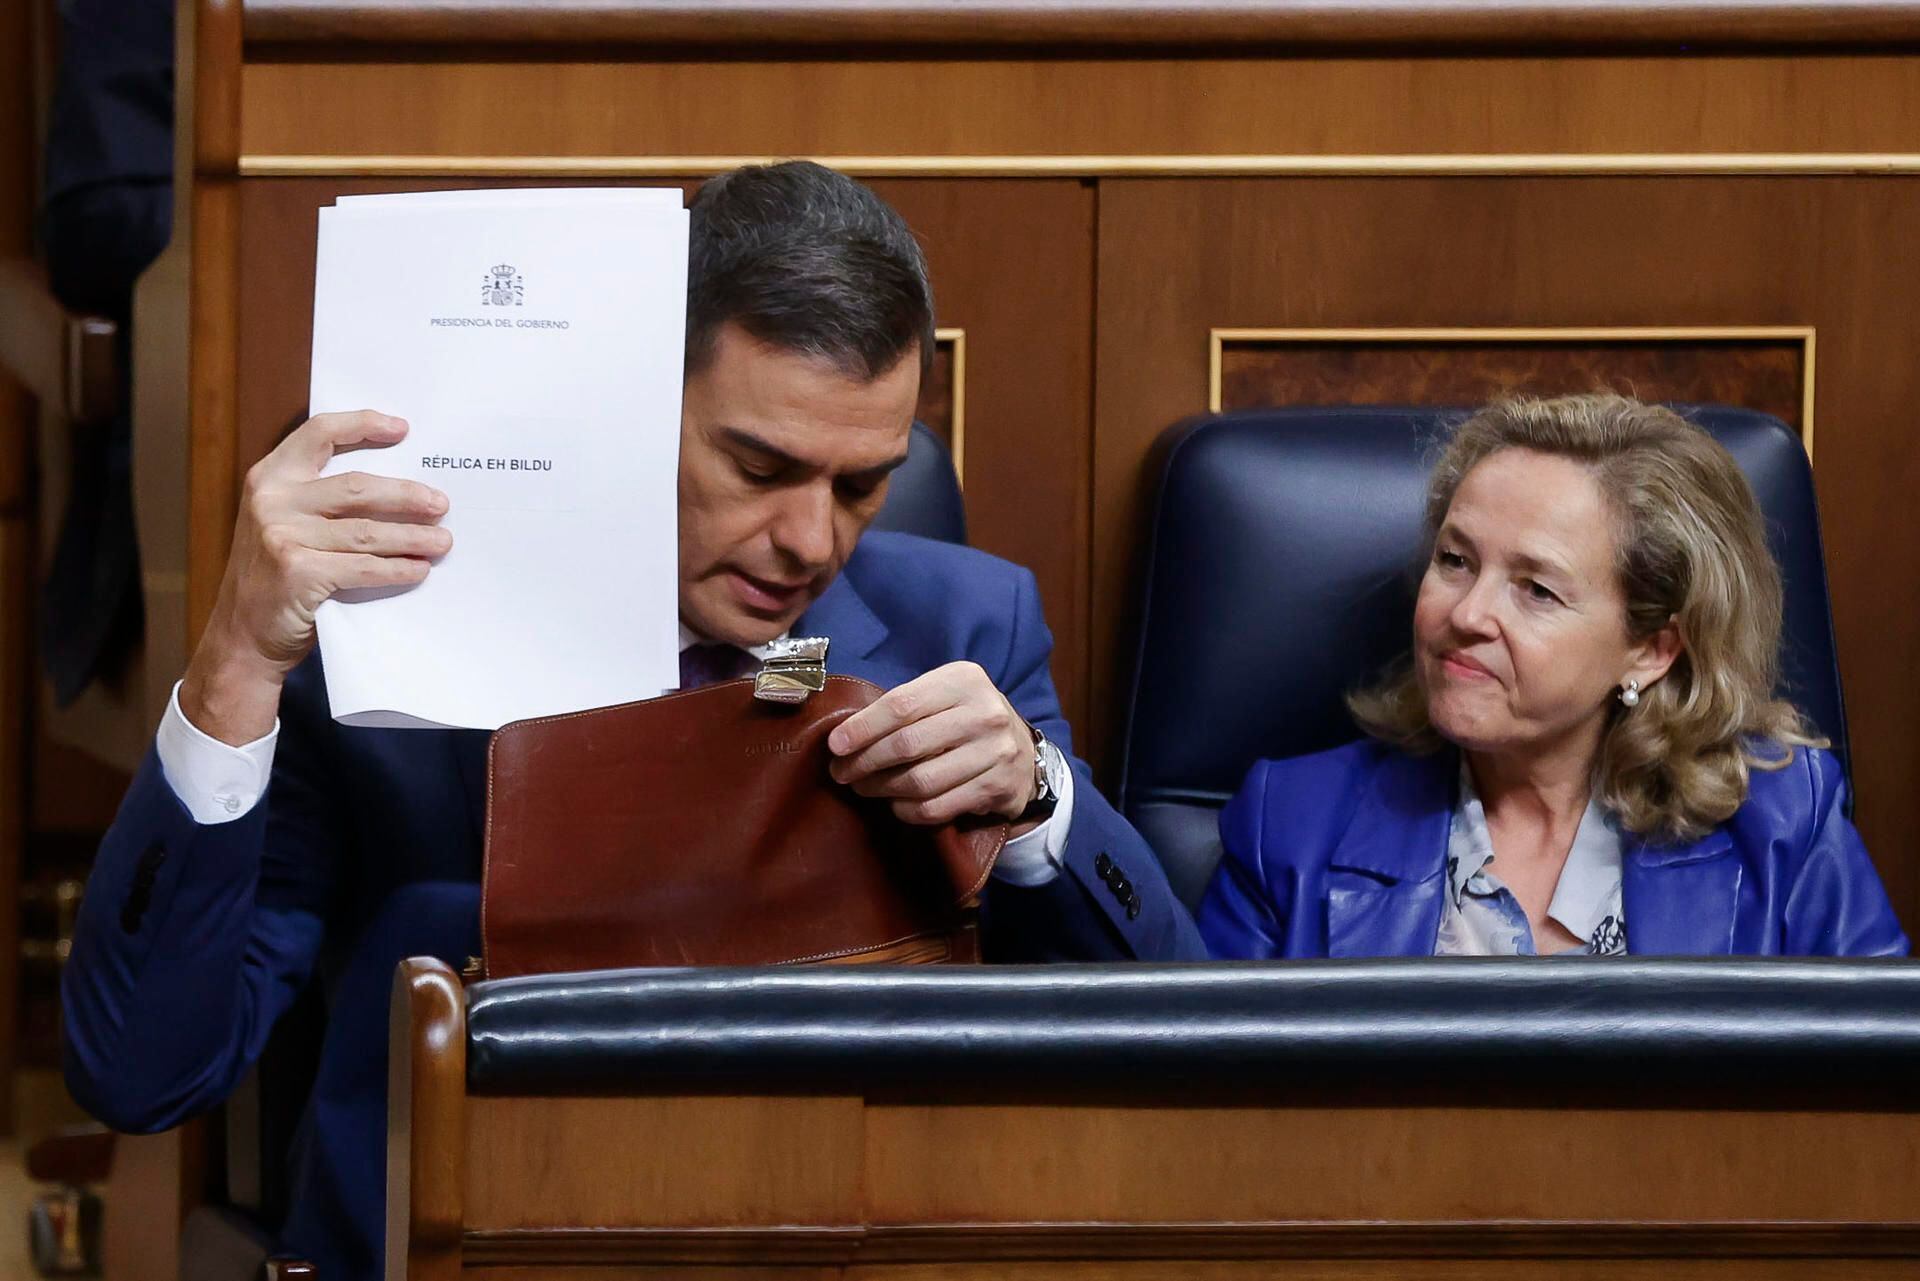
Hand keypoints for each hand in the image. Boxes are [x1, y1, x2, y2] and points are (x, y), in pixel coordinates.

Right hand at [180, 411, 450, 744]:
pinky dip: (396, 570)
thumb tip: (396, 490)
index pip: (319, 433)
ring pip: (367, 531)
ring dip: (413, 538)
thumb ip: (318, 501)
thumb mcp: (282, 523)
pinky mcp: (298, 572)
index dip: (363, 425)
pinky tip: (419, 571)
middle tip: (442, 504)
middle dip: (407, 496)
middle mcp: (273, 501)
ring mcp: (282, 536)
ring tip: (443, 542)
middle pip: (357, 486)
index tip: (404, 429)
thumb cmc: (274, 577)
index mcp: (270, 478)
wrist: (241, 636)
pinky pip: (363, 568)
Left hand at [827, 661, 1039, 829]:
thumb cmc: (967, 720)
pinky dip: (907, 810)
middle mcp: (984, 713)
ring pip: (919, 781)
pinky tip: (896, 804)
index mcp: (964, 680)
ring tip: (864, 788)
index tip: (835, 745)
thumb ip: (905, 706)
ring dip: (881, 789)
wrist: (1024, 754)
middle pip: (906, 745)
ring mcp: (994, 752)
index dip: (862, 727)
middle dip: (864, 762)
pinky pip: (936, 807)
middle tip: (842, 773)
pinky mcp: (996, 788)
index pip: (901, 705)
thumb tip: (846, 735)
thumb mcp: (944, 696)